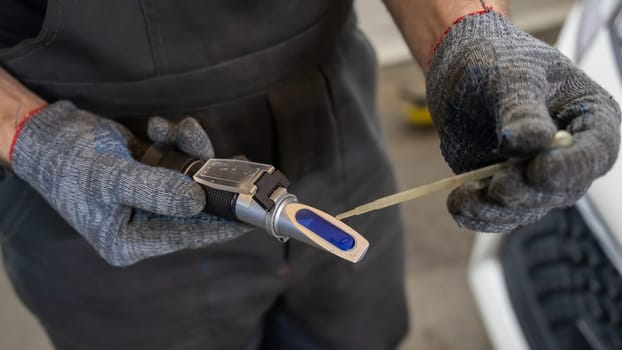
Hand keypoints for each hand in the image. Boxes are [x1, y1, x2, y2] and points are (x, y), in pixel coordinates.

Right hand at [11, 101, 250, 264]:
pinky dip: (176, 142)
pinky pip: (178, 162)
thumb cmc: (68, 162)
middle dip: (212, 179)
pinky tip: (160, 127)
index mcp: (129, 239)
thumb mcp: (109, 178)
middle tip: (238, 161)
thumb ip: (155, 190)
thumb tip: (198, 201)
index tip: (251, 215)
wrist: (46, 133)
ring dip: (193, 151)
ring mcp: (149, 198)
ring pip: (190, 180)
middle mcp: (143, 223)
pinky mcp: (152, 175)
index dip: (221, 225)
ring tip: (184, 128)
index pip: (186, 235)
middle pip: (194, 207)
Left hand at [425, 11, 620, 232]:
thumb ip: (523, 109)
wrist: (458, 66)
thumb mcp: (512, 74)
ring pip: (526, 207)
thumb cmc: (496, 58)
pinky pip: (496, 212)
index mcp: (589, 117)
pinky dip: (477, 214)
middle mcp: (567, 154)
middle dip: (528, 191)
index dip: (573, 166)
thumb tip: (534, 142)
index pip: (596, 152)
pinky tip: (457, 204)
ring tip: (466, 196)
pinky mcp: (501, 185)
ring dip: (498, 208)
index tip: (540, 168)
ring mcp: (533, 174)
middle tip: (499, 184)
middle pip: (561, 189)